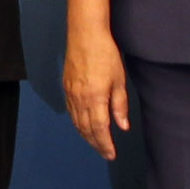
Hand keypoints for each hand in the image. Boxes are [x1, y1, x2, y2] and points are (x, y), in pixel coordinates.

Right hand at [64, 24, 131, 160]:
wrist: (85, 34)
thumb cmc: (106, 54)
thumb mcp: (119, 80)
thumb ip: (119, 105)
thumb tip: (123, 126)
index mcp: (95, 98)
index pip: (100, 129)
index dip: (105, 144)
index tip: (111, 154)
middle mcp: (80, 99)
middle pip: (87, 129)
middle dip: (96, 143)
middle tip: (105, 153)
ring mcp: (71, 93)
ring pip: (77, 122)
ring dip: (86, 135)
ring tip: (96, 143)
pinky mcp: (66, 87)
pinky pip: (71, 111)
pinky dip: (77, 123)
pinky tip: (83, 125)